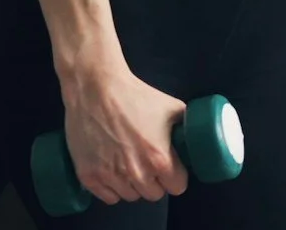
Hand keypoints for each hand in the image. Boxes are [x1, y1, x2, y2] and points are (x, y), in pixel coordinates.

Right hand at [64, 65, 188, 205]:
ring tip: (127, 163)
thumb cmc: (133, 95)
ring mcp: (111, 177)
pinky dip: (111, 188)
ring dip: (132, 184)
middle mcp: (136, 173)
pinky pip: (108, 197)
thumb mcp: (170, 107)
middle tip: (146, 162)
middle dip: (153, 181)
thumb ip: (185, 126)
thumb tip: (196, 135)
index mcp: (160, 160)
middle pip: (153, 194)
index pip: (177, 187)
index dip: (175, 177)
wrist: (95, 88)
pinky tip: (111, 170)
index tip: (170, 168)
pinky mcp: (89, 177)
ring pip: (130, 196)